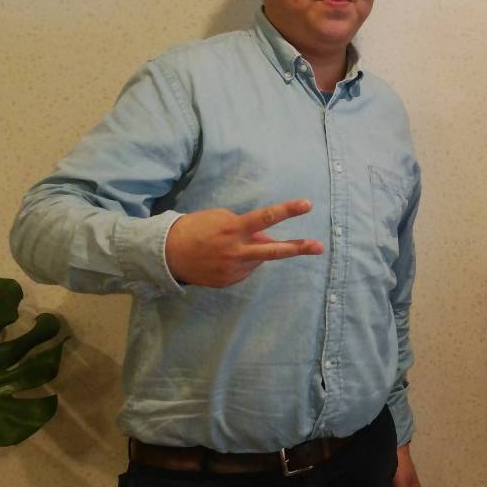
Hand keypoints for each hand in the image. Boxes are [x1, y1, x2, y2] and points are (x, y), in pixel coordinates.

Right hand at [163, 200, 323, 287]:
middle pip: (274, 250)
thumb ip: (245, 227)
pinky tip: (224, 258)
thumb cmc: (195, 228)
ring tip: (230, 247)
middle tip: (318, 247)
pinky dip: (242, 263)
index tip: (307, 205)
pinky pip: (245, 270)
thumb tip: (264, 238)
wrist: (167, 254)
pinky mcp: (229, 282)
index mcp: (234, 229)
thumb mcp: (221, 218)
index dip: (288, 210)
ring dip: (254, 251)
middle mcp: (237, 251)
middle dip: (298, 248)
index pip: (266, 218)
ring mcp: (233, 269)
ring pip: (258, 259)